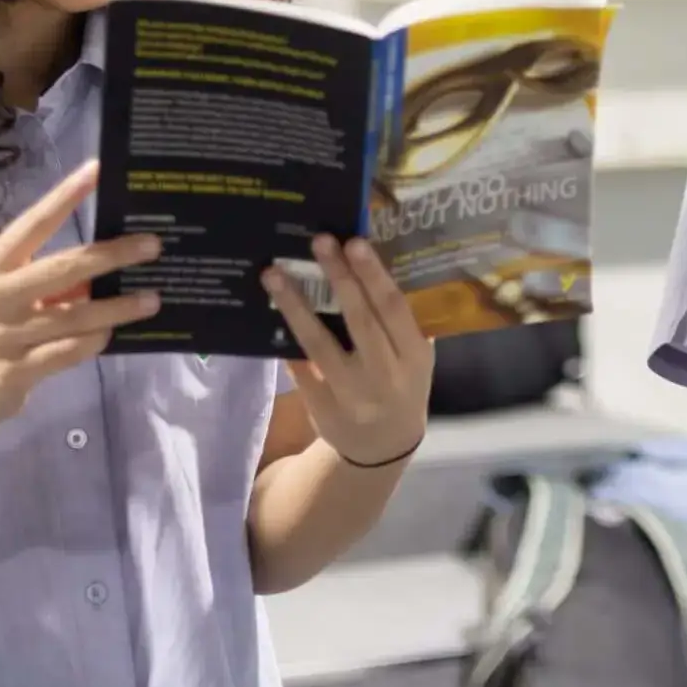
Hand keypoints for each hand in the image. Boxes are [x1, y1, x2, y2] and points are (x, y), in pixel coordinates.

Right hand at [0, 160, 161, 430]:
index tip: (97, 169)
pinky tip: (115, 334)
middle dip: (112, 255)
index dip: (65, 196)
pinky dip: (96, 341)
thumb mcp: (6, 297)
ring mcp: (3, 335)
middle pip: (64, 268)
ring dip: (118, 307)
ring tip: (152, 299)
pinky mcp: (16, 371)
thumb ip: (48, 281)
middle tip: (152, 245)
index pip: (33, 223)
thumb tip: (107, 264)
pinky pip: (69, 351)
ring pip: (75, 315)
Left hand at [263, 235, 434, 467]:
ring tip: (273, 272)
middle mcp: (384, 375)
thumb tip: (367, 263)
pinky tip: (270, 310)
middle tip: (318, 240)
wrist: (383, 447)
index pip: (393, 310)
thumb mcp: (416, 356)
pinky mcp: (320, 406)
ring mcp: (349, 394)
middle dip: (338, 277)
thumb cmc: (402, 385)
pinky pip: (299, 367)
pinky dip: (286, 338)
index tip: (355, 241)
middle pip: (358, 320)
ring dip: (294, 305)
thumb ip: (400, 321)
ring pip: (318, 343)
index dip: (373, 275)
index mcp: (413, 357)